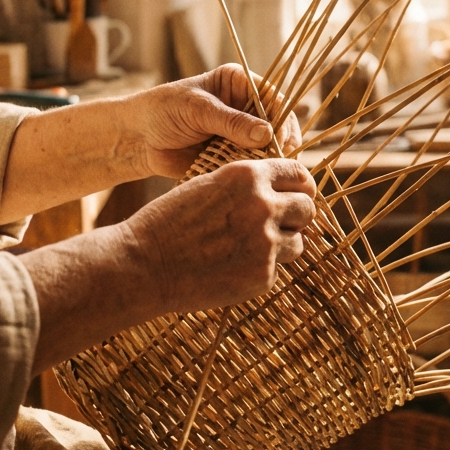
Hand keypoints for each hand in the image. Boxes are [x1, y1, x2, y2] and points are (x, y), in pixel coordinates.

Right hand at [124, 158, 316, 310]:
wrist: (143, 264)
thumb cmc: (171, 221)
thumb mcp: (210, 185)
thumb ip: (248, 185)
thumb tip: (283, 190)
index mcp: (249, 176)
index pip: (299, 174)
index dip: (300, 186)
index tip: (296, 194)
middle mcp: (263, 205)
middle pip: (307, 207)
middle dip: (296, 215)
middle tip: (277, 224)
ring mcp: (265, 242)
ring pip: (298, 241)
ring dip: (282, 244)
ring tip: (248, 248)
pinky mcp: (262, 275)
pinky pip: (277, 268)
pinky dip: (260, 269)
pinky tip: (231, 267)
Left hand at [126, 65, 301, 178]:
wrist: (139, 139)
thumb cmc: (163, 111)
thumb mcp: (197, 110)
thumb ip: (232, 122)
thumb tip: (268, 134)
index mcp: (240, 84)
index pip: (274, 98)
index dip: (281, 119)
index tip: (278, 140)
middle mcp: (246, 107)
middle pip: (279, 124)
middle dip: (280, 143)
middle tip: (274, 161)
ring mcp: (242, 133)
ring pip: (271, 147)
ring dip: (269, 161)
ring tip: (260, 173)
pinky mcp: (235, 155)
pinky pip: (254, 165)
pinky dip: (255, 173)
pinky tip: (251, 181)